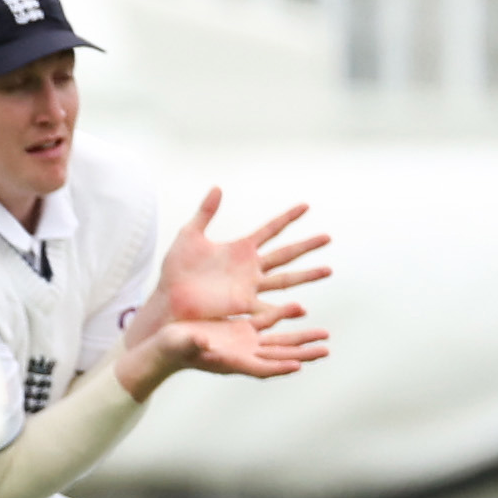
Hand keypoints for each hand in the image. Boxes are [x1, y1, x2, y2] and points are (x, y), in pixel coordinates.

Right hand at [119, 306, 330, 396]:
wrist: (167, 344)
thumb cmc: (172, 348)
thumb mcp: (182, 343)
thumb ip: (196, 343)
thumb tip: (206, 342)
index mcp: (231, 361)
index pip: (260, 368)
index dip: (279, 367)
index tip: (297, 365)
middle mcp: (243, 354)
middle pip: (279, 357)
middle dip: (303, 353)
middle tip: (325, 350)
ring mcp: (243, 343)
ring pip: (278, 342)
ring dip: (301, 339)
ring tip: (324, 336)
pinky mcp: (240, 330)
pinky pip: (266, 323)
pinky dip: (282, 317)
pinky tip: (298, 309)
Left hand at [144, 189, 329, 333]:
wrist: (169, 300)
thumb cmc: (176, 271)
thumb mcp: (189, 236)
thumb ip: (205, 213)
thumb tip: (217, 187)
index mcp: (240, 249)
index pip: (270, 229)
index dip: (288, 217)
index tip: (306, 206)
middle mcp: (250, 268)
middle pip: (285, 254)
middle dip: (307, 246)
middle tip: (328, 237)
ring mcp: (249, 288)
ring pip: (285, 280)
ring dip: (306, 276)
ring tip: (328, 270)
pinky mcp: (243, 306)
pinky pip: (268, 308)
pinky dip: (285, 310)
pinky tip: (302, 309)